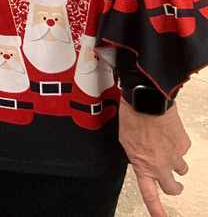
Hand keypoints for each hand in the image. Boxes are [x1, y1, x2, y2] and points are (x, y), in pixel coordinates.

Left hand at [119, 99, 190, 216]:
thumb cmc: (132, 118)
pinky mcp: (184, 144)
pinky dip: (177, 145)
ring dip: (176, 165)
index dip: (156, 210)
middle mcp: (161, 165)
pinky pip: (182, 150)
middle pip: (172, 188)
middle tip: (174, 185)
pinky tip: (168, 134)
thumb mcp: (125, 141)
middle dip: (173, 188)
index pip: (150, 195)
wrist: (148, 102)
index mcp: (143, 166)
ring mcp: (175, 156)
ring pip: (181, 169)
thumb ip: (135, 155)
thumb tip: (140, 157)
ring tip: (169, 154)